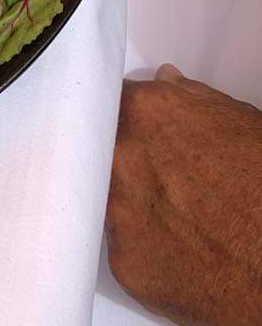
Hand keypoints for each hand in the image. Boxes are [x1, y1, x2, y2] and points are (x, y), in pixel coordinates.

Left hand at [106, 64, 261, 325]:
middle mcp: (118, 157)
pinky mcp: (122, 262)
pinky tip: (178, 249)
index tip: (140, 128)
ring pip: (110, 198)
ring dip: (133, 201)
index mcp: (144, 113)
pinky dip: (146, 245)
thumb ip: (190, 97)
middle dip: (127, 157)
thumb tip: (164, 80)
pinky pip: (125, 244)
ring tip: (174, 215)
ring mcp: (116, 212)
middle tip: (159, 174)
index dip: (127, 116)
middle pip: (104, 149)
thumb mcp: (238, 122)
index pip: (114, 102)